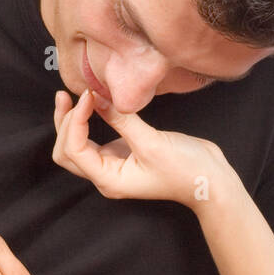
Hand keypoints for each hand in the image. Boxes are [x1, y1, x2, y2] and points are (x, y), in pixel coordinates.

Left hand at [51, 87, 236, 206]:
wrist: (209, 179)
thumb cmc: (185, 169)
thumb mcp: (151, 142)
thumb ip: (122, 119)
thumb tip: (96, 97)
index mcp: (109, 180)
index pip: (74, 150)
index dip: (75, 121)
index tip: (89, 95)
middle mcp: (105, 176)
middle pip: (66, 152)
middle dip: (63, 123)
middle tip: (68, 94)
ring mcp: (112, 165)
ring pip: (75, 146)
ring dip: (69, 123)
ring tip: (71, 96)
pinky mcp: (121, 153)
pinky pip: (92, 139)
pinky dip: (85, 122)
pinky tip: (91, 103)